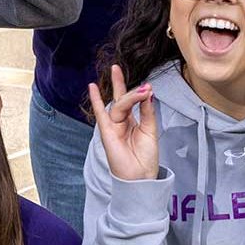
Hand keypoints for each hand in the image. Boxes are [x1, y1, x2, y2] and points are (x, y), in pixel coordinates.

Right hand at [87, 65, 158, 181]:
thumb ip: (147, 111)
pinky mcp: (107, 132)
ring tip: (141, 91)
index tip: (148, 87)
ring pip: (119, 105)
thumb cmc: (145, 158)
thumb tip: (147, 92)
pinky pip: (101, 114)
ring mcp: (113, 126)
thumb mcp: (151, 130)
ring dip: (129, 96)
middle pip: (121, 98)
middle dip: (119, 82)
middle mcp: (121, 122)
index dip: (139, 92)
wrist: (140, 177)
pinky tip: (93, 87)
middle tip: (116, 67)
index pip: (133, 101)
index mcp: (133, 122)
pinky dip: (96, 101)